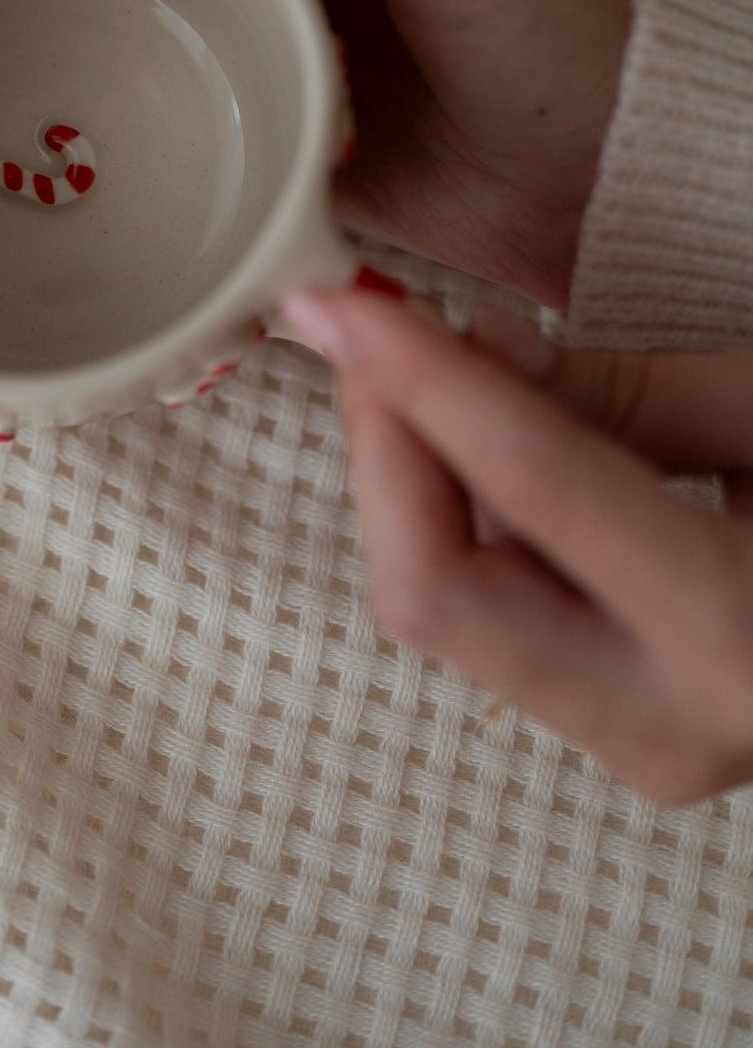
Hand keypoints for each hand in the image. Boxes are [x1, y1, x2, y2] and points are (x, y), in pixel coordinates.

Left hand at [283, 284, 752, 803]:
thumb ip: (629, 389)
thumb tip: (467, 351)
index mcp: (740, 641)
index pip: (530, 488)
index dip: (417, 379)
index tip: (334, 300)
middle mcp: (679, 728)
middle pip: (436, 592)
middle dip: (383, 445)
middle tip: (374, 323)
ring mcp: (649, 748)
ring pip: (451, 608)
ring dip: (417, 472)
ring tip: (453, 355)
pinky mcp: (632, 731)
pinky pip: (498, 615)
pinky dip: (469, 512)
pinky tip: (497, 426)